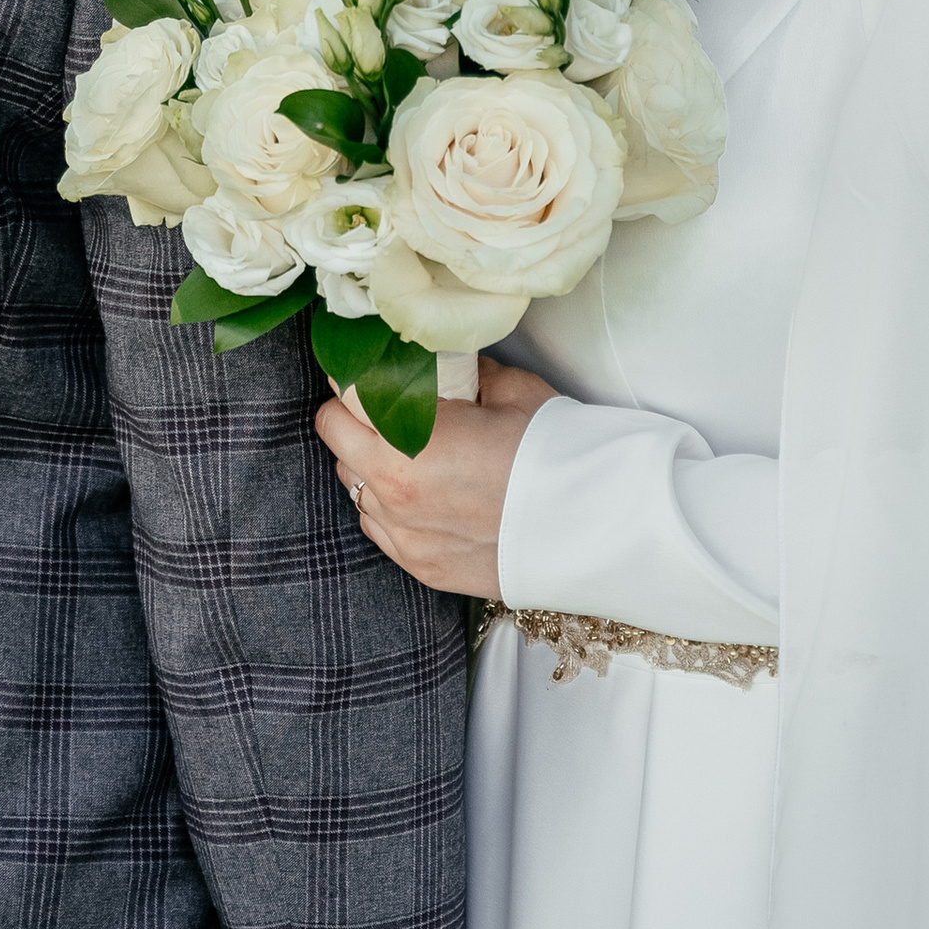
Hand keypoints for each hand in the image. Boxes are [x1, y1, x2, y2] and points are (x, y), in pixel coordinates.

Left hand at [315, 358, 553, 595]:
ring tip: (414, 452)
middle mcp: (392, 491)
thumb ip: (461, 373)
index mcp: (406, 441)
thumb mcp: (509, 390)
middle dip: (353, 415)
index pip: (344, 395)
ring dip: (368, 462)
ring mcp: (402, 535)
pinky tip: (427, 493)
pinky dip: (388, 504)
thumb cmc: (554, 450)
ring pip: (351, 483)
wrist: (594, 525)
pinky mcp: (418, 566)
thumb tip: (444, 363)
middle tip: (386, 405)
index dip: (355, 374)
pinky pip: (376, 524)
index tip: (369, 368)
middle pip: (333, 437)